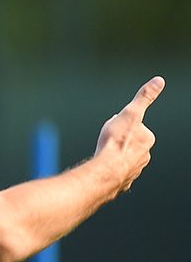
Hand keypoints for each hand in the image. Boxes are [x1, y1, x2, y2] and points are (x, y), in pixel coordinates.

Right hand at [94, 76, 163, 194]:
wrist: (106, 170)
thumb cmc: (117, 143)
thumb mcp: (130, 113)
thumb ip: (145, 97)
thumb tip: (159, 81)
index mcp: (147, 139)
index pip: (133, 126)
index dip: (121, 124)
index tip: (114, 127)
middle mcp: (145, 155)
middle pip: (129, 142)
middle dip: (119, 140)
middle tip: (107, 140)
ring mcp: (134, 169)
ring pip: (123, 158)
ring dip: (114, 154)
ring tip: (103, 153)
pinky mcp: (123, 181)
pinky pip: (116, 172)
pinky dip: (110, 169)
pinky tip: (102, 167)